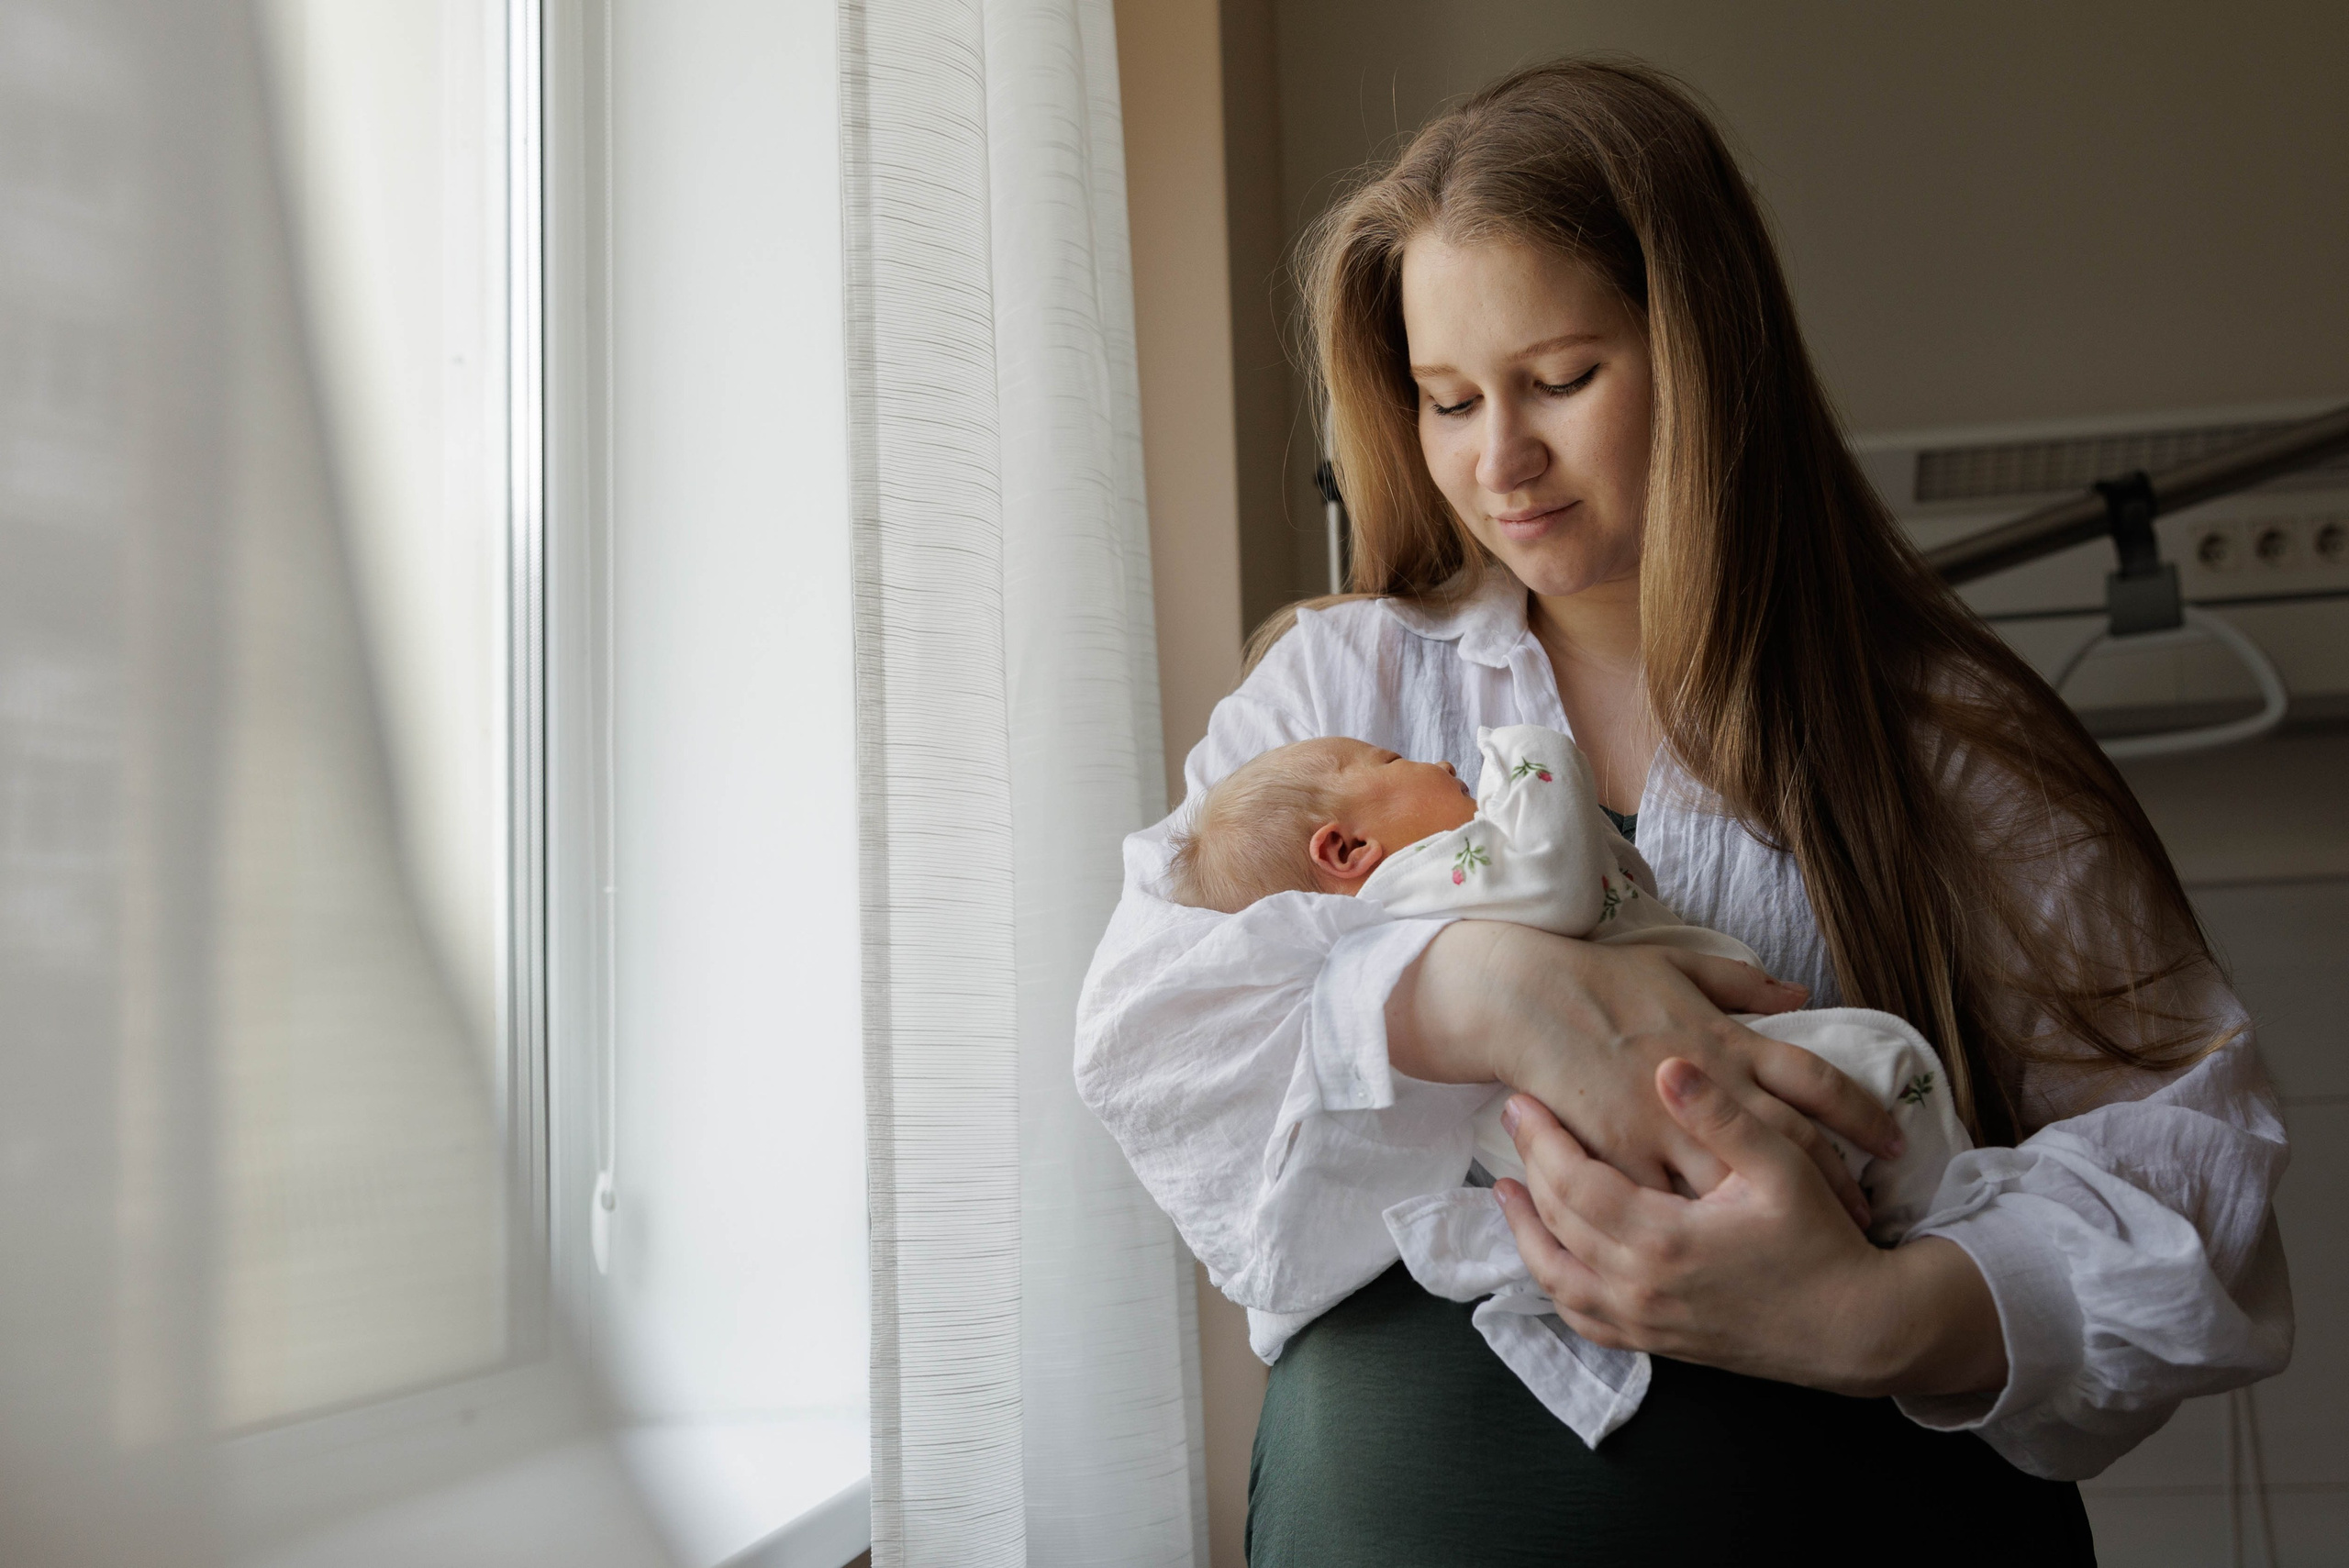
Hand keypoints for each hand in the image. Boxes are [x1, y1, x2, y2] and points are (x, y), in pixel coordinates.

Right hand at [1387, 921, 1902, 1226]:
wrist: (1527, 999)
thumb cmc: (1602, 977)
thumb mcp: (1680, 964)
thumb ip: (1742, 984)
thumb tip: (1798, 993)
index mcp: (1728, 1041)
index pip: (1816, 1081)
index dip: (1863, 1114)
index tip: (1895, 1142)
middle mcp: (1709, 1089)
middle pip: (1790, 1144)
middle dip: (1836, 1182)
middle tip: (1868, 1217)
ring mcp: (1665, 1128)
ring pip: (1738, 1184)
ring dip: (1777, 1216)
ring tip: (1811, 1247)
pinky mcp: (1622, 1156)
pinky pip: (1669, 1203)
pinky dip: (1702, 1228)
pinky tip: (1727, 1255)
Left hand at [1492, 1059, 2007, 1397]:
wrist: (1857, 1331)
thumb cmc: (1825, 1242)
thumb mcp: (1784, 1167)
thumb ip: (1722, 1115)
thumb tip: (1667, 1065)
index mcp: (1663, 1238)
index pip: (1574, 1182)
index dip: (1541, 1138)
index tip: (1520, 1099)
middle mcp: (1641, 1287)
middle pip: (1556, 1222)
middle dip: (1527, 1170)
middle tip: (1512, 1123)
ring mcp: (1646, 1323)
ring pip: (1557, 1278)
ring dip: (1526, 1233)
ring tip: (1507, 1191)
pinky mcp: (1659, 1343)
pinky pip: (1585, 1319)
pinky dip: (1558, 1285)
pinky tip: (1553, 1258)